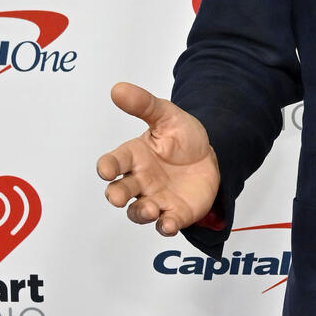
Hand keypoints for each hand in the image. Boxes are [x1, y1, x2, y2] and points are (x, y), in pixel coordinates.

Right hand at [96, 83, 220, 236]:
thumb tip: (118, 89)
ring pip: (139, 212)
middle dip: (116, 195)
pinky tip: (168, 224)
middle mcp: (140, 180)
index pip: (114, 162)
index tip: (105, 170)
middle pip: (120, 191)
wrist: (210, 156)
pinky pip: (166, 223)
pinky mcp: (175, 213)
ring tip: (149, 210)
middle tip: (116, 196)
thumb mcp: (166, 115)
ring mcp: (156, 199)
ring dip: (140, 213)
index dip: (107, 167)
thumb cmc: (181, 137)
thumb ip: (144, 104)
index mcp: (134, 156)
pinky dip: (165, 226)